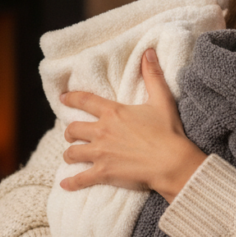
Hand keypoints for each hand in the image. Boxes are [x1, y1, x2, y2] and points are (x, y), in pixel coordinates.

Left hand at [60, 49, 206, 201]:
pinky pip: (80, 179)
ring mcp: (101, 153)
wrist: (172, 162)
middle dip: (70, 132)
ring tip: (71, 156)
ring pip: (73, 153)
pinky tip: (65, 184)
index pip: (85, 101)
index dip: (71, 98)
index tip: (63, 98)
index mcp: (113, 113)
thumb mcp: (162, 100)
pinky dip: (71, 182)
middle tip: (72, 135)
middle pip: (73, 129)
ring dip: (70, 154)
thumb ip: (152, 76)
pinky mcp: (103, 173)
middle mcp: (102, 131)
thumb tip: (148, 52)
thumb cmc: (169, 132)